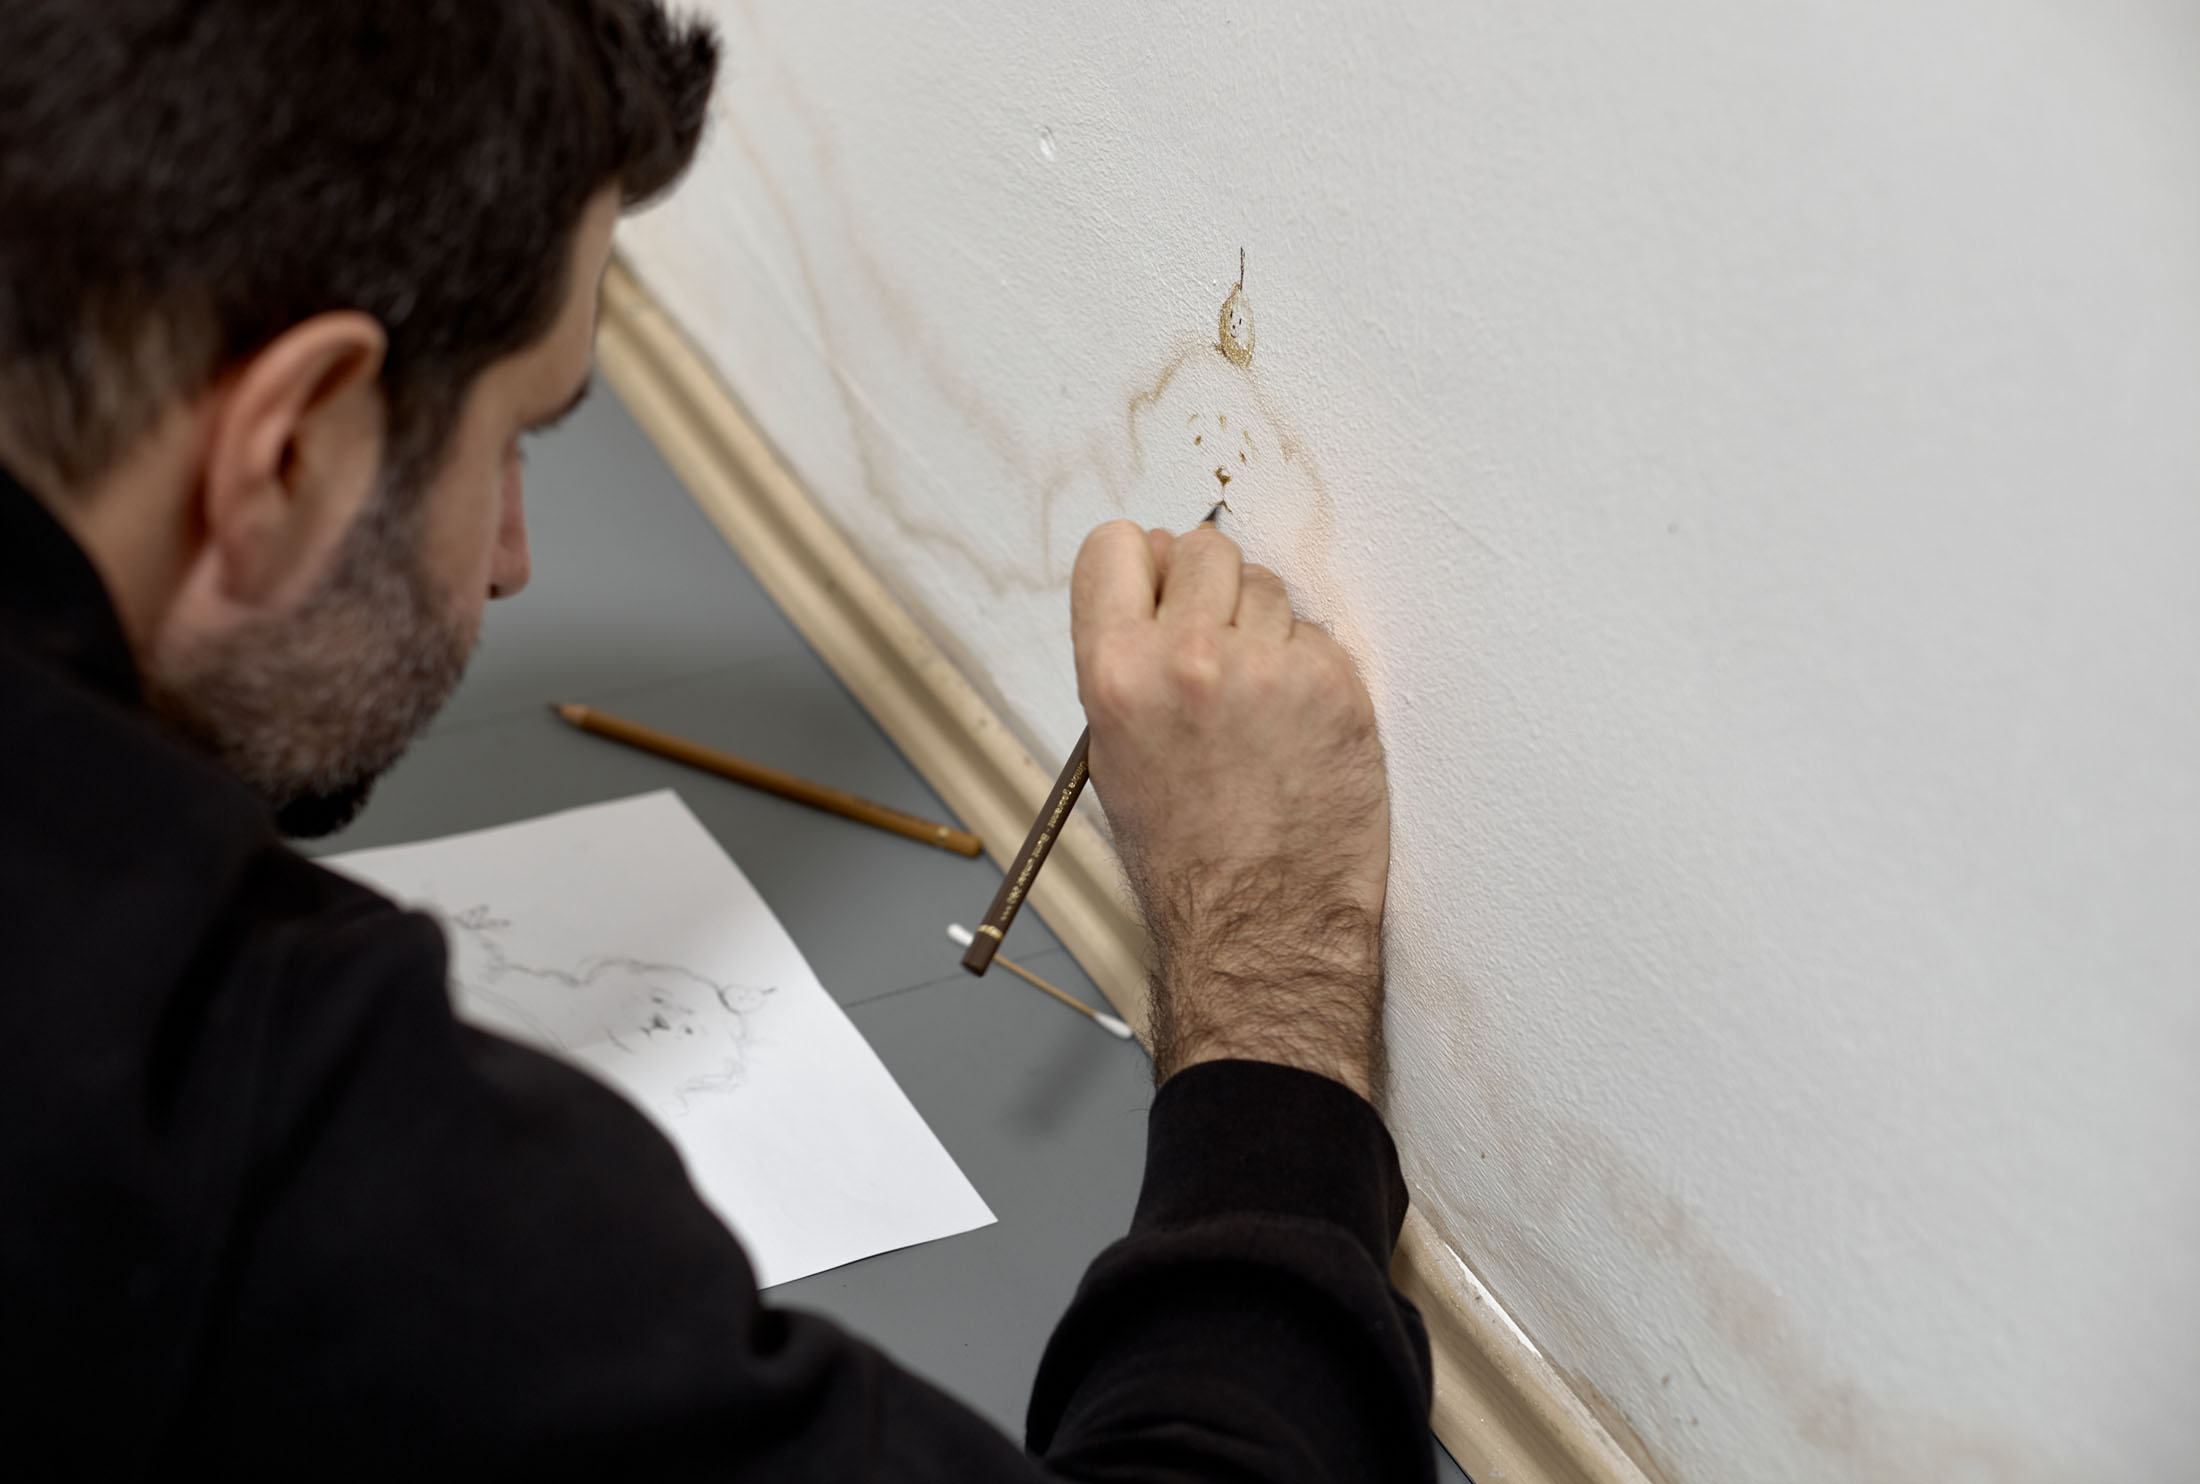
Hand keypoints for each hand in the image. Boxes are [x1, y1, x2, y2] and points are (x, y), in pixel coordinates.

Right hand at [1071, 521, 1389, 1099]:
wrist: (1259, 923)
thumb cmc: (1185, 852)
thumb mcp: (1113, 750)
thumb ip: (1128, 657)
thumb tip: (1156, 580)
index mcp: (1115, 672)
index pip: (1117, 544)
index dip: (1142, 565)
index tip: (1159, 590)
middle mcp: (1189, 658)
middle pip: (1203, 548)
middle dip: (1210, 591)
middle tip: (1216, 654)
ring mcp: (1268, 668)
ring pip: (1268, 588)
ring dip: (1264, 630)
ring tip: (1256, 705)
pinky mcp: (1334, 686)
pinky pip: (1317, 636)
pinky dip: (1310, 671)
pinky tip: (1296, 728)